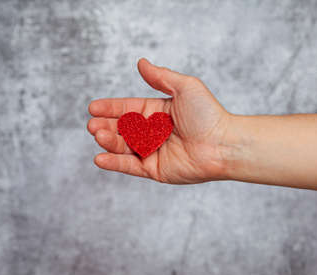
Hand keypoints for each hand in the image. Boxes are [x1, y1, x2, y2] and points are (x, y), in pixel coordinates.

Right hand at [87, 58, 231, 183]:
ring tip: (98, 135)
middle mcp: (152, 132)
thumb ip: (160, 77)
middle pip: (121, 129)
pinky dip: (114, 163)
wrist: (223, 144)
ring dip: (108, 142)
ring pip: (123, 147)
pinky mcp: (154, 170)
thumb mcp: (185, 87)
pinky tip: (99, 158)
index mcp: (157, 112)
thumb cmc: (208, 114)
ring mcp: (152, 152)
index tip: (93, 107)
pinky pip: (130, 166)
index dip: (110, 108)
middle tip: (92, 125)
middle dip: (105, 126)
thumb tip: (141, 63)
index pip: (128, 109)